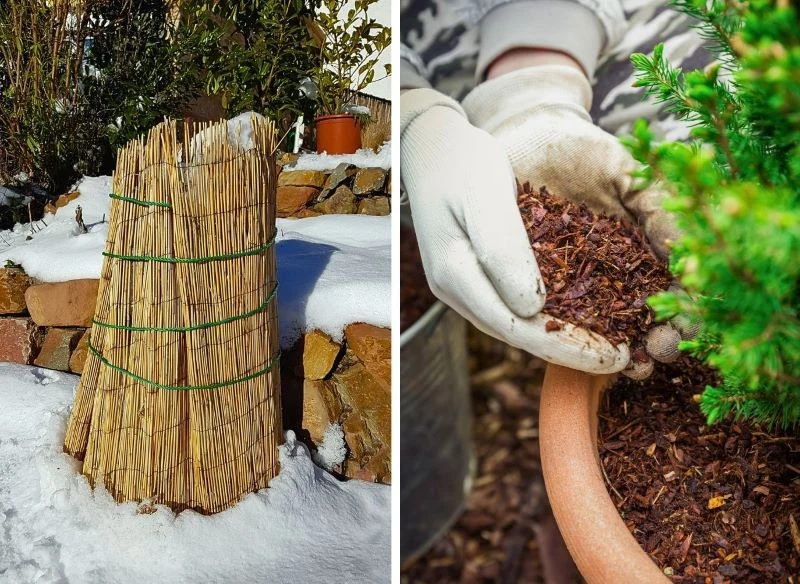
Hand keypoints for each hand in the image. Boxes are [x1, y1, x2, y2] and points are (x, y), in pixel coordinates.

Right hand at [401, 88, 629, 373]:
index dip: (565, 348)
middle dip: (570, 352)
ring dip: (562, 339)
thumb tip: (532, 308)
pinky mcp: (474, 276)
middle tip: (624, 359)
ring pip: (516, 324)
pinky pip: (514, 306)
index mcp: (456, 274)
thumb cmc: (462, 165)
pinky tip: (581, 318)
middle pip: (517, 333)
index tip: (611, 358)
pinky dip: (550, 317)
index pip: (515, 326)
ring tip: (609, 346)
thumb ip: (505, 251)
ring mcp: (462, 286)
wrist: (434, 149)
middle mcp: (456, 290)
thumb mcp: (487, 198)